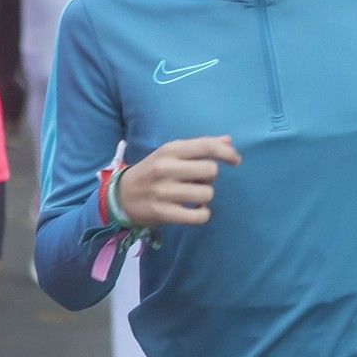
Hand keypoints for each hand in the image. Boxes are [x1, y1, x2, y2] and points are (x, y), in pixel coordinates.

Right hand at [115, 136, 241, 227]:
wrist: (120, 196)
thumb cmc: (151, 172)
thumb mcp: (170, 154)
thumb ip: (199, 146)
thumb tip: (228, 141)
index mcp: (169, 150)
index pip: (206, 146)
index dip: (227, 153)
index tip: (235, 161)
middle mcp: (165, 168)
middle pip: (211, 171)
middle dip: (209, 178)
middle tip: (196, 181)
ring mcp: (163, 192)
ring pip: (207, 194)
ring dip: (204, 196)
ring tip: (191, 197)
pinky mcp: (163, 213)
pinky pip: (200, 215)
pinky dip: (202, 214)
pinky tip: (193, 210)